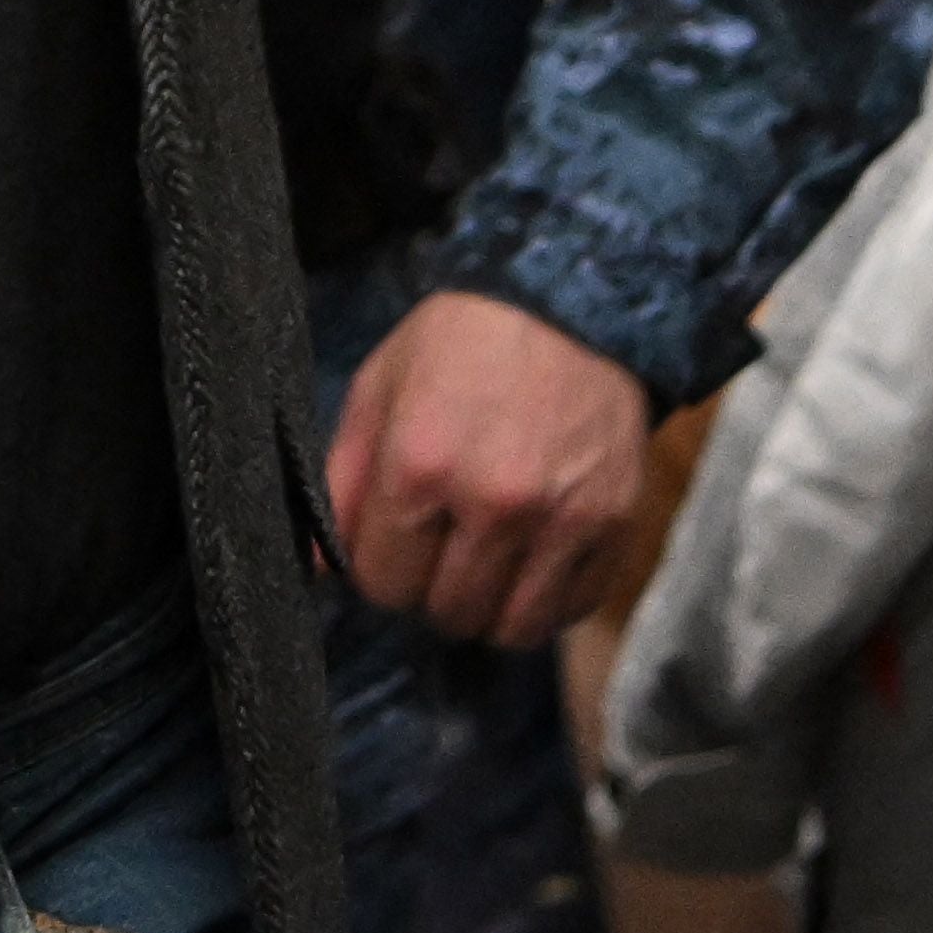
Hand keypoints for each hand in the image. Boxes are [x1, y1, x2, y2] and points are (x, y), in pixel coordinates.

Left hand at [323, 290, 654, 649]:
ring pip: (511, 629)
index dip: (382, 567)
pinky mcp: (614, 526)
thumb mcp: (380, 387)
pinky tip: (533, 559)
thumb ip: (343, 481)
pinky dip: (547, 600)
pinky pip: (572, 610)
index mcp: (421, 464)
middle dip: (433, 589)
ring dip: (491, 606)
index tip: (395, 541)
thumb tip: (318, 567)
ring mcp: (561, 520)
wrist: (571, 303)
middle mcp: (493, 502)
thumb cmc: (459, 342)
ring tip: (486, 561)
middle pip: (446, 612)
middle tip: (442, 547)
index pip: (383, 582)